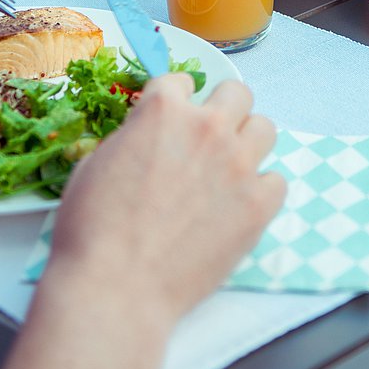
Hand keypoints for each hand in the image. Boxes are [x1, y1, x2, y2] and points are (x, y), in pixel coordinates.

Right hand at [2, 75, 284, 368]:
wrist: (116, 287)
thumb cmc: (92, 230)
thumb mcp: (96, 164)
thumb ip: (132, 139)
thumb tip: (146, 141)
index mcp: (162, 111)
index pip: (181, 81)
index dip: (174, 100)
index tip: (172, 118)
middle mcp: (206, 128)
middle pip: (237, 93)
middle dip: (222, 109)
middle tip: (208, 136)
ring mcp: (237, 165)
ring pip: (265, 128)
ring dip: (247, 142)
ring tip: (229, 168)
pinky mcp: (257, 205)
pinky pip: (276, 181)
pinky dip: (261, 190)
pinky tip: (239, 206)